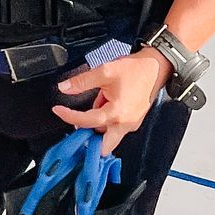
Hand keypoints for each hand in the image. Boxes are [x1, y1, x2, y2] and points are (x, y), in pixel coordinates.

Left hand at [53, 48, 171, 155]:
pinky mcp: (133, 122)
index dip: (68, 116)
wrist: (156, 67)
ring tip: (100, 100)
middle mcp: (125, 124)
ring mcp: (131, 125)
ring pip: (108, 136)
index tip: (58, 110)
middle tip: (75, 127)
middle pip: (102, 147)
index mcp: (117, 113)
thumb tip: (64, 88)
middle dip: (87, 141)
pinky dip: (106, 120)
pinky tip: (107, 102)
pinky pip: (115, 128)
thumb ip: (82, 81)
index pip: (86, 121)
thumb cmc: (136, 69)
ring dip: (97, 125)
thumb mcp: (105, 71)